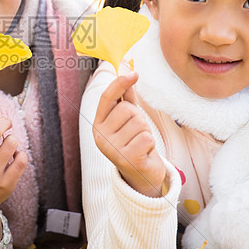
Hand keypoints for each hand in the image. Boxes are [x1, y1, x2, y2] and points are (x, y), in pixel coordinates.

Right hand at [92, 73, 165, 196]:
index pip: (107, 98)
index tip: (134, 73)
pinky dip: (150, 144)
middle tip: (138, 132)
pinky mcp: (127, 160)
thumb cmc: (134, 142)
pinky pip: (146, 138)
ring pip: (139, 123)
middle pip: (127, 110)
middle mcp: (101, 136)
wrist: (141, 175)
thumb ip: (126, 98)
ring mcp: (112, 149)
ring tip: (141, 143)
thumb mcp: (128, 120)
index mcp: (98, 124)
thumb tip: (129, 73)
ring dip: (146, 131)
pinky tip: (144, 152)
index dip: (119, 83)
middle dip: (139, 117)